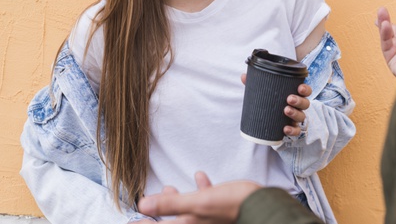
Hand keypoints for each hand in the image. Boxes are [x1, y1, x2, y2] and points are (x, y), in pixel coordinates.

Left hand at [137, 172, 260, 223]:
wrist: (261, 205)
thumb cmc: (232, 205)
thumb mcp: (198, 203)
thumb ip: (171, 204)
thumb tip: (143, 206)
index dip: (145, 223)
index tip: (133, 219)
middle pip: (173, 221)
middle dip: (159, 212)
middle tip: (146, 207)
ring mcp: (209, 219)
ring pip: (187, 212)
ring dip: (176, 199)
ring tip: (169, 186)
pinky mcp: (220, 210)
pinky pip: (205, 202)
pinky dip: (200, 190)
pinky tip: (200, 177)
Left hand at [241, 74, 311, 136]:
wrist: (271, 121)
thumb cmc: (272, 102)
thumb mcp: (266, 92)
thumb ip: (257, 83)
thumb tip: (243, 76)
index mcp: (295, 94)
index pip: (305, 91)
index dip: (305, 89)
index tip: (300, 87)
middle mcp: (298, 107)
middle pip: (305, 103)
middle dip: (299, 100)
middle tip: (289, 99)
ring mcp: (296, 118)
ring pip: (302, 116)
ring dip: (295, 113)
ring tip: (286, 110)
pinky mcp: (292, 129)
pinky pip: (296, 131)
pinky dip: (292, 130)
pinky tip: (285, 129)